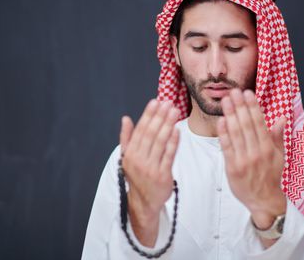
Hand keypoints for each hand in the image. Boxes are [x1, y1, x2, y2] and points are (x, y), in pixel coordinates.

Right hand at [119, 99, 179, 245]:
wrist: (144, 202)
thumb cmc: (137, 176)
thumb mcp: (127, 158)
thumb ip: (126, 137)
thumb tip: (126, 118)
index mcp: (129, 154)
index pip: (140, 130)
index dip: (148, 115)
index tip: (155, 102)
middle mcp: (138, 160)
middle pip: (151, 134)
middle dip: (160, 117)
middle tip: (168, 103)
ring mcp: (150, 168)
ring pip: (160, 142)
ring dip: (168, 125)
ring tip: (175, 111)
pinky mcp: (162, 175)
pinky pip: (169, 156)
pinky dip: (173, 142)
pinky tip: (177, 130)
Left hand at [217, 89, 286, 229]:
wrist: (263, 200)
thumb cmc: (271, 176)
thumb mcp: (279, 156)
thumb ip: (278, 136)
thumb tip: (281, 118)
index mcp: (268, 148)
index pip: (259, 122)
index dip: (253, 106)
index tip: (248, 93)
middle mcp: (257, 152)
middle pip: (246, 125)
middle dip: (240, 106)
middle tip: (234, 91)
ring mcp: (244, 160)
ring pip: (236, 133)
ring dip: (230, 115)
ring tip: (226, 100)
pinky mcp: (232, 167)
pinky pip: (226, 147)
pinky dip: (223, 133)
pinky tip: (221, 121)